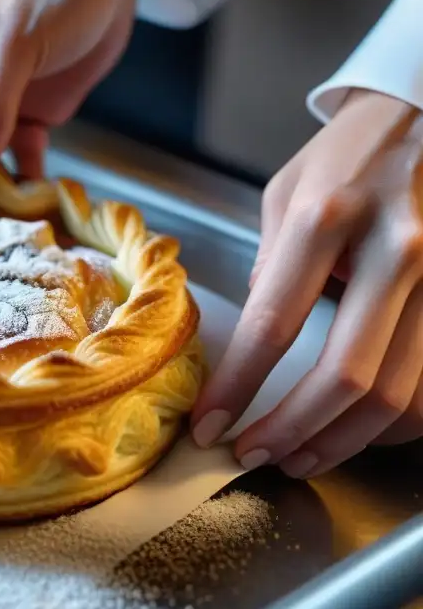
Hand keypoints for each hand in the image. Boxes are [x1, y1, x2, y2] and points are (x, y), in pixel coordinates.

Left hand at [191, 89, 422, 477]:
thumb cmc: (352, 152)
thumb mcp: (287, 192)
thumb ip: (270, 266)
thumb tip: (257, 334)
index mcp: (327, 218)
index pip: (272, 325)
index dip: (238, 388)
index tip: (210, 426)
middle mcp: (392, 250)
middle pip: (345, 375)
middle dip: (290, 431)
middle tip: (253, 454)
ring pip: (398, 392)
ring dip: (341, 441)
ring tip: (299, 456)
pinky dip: (394, 422)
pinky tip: (357, 431)